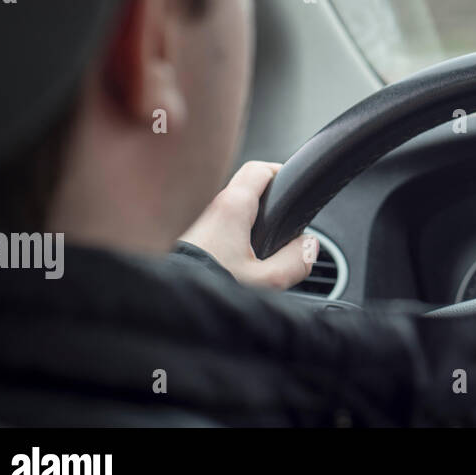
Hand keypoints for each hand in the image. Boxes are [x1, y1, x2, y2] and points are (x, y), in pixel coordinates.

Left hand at [179, 161, 315, 289]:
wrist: (166, 305)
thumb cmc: (207, 287)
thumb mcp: (264, 282)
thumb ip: (295, 262)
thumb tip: (309, 247)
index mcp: (233, 208)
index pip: (260, 169)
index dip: (282, 173)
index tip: (295, 190)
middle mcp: (213, 208)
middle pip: (247, 185)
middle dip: (270, 197)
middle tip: (286, 218)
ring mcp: (200, 223)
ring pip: (234, 207)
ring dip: (253, 218)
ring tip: (268, 244)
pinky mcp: (193, 239)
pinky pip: (222, 225)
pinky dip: (238, 233)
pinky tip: (244, 259)